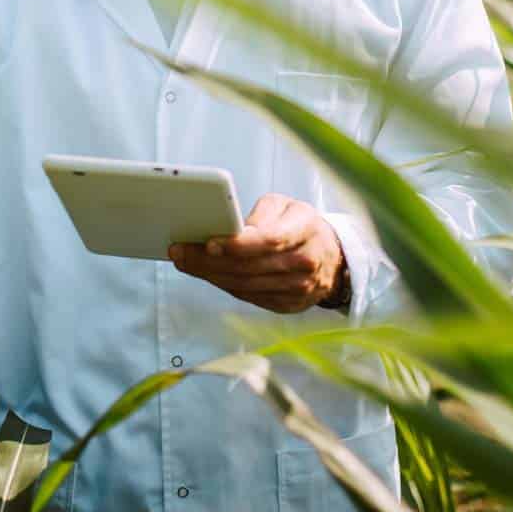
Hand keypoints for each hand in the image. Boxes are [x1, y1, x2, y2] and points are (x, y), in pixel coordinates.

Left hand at [168, 193, 344, 313]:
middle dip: (208, 260)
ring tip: (183, 261)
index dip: (238, 244)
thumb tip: (231, 230)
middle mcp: (303, 264)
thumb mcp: (288, 206)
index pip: (270, 241)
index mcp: (306, 232)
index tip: (209, 241)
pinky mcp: (287, 305)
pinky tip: (205, 272)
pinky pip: (248, 296)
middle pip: (249, 267)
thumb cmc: (302, 226)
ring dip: (209, 274)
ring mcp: (296, 289)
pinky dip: (223, 284)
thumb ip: (262, 213)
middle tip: (179, 251)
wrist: (333, 260)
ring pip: (245, 285)